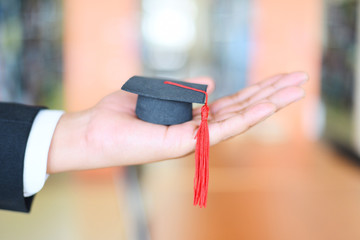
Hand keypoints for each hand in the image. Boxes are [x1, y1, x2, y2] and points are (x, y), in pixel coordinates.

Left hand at [47, 72, 306, 172]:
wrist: (95, 131)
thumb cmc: (123, 113)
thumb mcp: (159, 92)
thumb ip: (186, 89)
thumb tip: (211, 82)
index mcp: (194, 118)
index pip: (232, 104)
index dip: (257, 91)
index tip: (278, 78)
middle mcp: (199, 130)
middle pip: (243, 109)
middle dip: (272, 94)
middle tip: (300, 80)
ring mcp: (196, 139)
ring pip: (240, 119)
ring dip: (269, 103)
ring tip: (296, 89)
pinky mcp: (186, 143)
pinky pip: (221, 128)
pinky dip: (247, 116)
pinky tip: (269, 104)